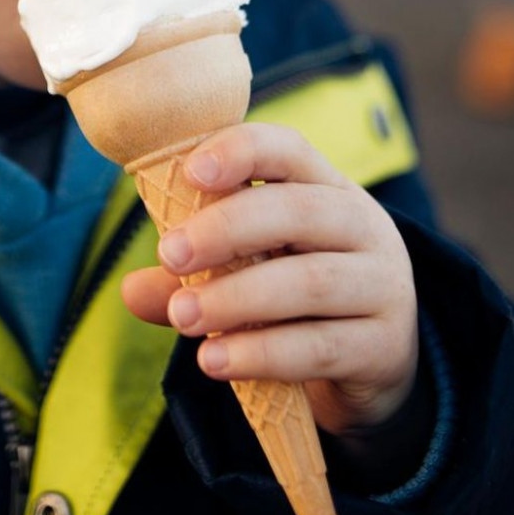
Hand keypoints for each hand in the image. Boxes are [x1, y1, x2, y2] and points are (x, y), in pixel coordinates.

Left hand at [120, 121, 418, 435]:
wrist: (373, 365)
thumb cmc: (295, 293)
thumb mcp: (250, 268)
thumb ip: (194, 272)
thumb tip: (130, 289)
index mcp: (325, 187)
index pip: (288, 148)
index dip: (240, 151)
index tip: (190, 172)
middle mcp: (362, 226)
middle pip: (297, 211)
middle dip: (226, 230)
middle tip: (168, 255)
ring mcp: (383, 286)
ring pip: (308, 281)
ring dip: (235, 298)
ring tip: (180, 317)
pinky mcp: (383, 348)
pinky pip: (320, 346)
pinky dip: (261, 353)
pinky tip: (213, 360)